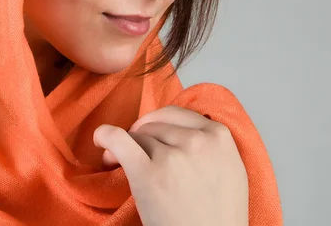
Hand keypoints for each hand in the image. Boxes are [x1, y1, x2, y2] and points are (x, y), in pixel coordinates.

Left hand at [93, 105, 248, 225]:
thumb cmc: (219, 218)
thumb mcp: (230, 169)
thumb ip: (211, 144)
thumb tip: (182, 131)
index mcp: (220, 136)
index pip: (178, 115)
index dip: (160, 124)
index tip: (151, 135)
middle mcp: (198, 141)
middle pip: (157, 125)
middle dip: (142, 136)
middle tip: (135, 154)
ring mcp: (173, 156)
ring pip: (139, 136)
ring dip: (127, 147)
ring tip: (122, 165)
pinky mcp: (148, 173)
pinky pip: (119, 140)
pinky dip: (105, 136)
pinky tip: (100, 138)